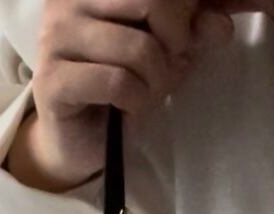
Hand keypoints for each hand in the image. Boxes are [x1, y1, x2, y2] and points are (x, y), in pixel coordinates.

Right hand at [9, 0, 234, 191]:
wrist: (81, 141)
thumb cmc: (122, 89)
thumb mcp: (165, 53)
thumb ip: (192, 31)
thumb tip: (221, 24)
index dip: (186, 12)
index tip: (182, 42)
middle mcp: (69, 0)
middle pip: (153, 1)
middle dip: (175, 43)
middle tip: (167, 70)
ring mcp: (56, 36)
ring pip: (139, 48)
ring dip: (156, 81)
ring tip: (146, 94)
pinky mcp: (53, 79)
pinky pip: (118, 82)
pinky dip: (136, 101)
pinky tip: (128, 109)